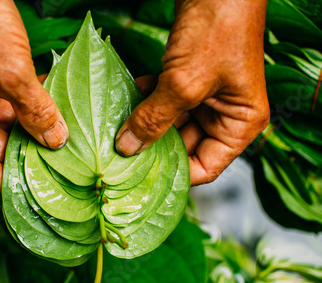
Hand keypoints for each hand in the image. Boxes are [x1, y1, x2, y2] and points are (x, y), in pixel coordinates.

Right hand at [0, 0, 67, 192]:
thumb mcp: (11, 72)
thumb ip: (35, 111)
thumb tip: (57, 142)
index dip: (6, 183)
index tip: (39, 186)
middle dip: (26, 158)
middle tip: (61, 166)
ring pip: (6, 133)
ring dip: (32, 137)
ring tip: (64, 145)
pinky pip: (11, 112)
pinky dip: (32, 116)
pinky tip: (58, 119)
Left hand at [115, 0, 269, 184]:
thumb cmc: (217, 31)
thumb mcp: (184, 84)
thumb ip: (154, 119)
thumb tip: (127, 148)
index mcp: (239, 125)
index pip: (206, 167)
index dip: (174, 174)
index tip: (139, 176)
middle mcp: (224, 115)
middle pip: (184, 146)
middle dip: (153, 147)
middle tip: (120, 154)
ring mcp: (205, 96)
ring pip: (169, 123)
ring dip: (145, 122)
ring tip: (118, 127)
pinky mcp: (187, 78)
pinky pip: (163, 100)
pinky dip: (147, 99)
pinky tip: (129, 95)